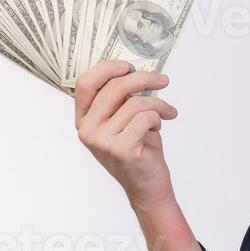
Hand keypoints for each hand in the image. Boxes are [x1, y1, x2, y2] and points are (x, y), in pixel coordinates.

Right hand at [74, 61, 178, 211]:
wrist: (147, 185)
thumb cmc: (138, 148)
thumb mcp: (123, 119)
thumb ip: (119, 99)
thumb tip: (134, 70)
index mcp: (84, 119)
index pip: (85, 83)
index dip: (108, 68)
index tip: (129, 66)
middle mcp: (88, 129)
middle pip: (114, 87)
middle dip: (144, 78)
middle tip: (163, 80)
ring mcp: (102, 140)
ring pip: (136, 103)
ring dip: (159, 105)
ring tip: (165, 114)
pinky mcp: (121, 148)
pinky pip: (146, 117)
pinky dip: (159, 118)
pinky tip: (158, 129)